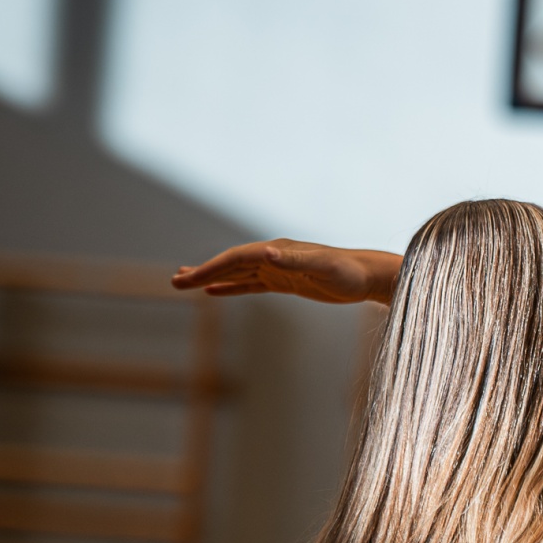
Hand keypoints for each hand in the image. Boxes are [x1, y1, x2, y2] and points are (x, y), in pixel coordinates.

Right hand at [171, 239, 394, 302]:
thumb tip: (268, 252)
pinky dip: (231, 287)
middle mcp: (273, 256)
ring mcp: (278, 268)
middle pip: (229, 263)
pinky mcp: (285, 281)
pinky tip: (215, 292)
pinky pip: (251, 285)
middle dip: (202, 272)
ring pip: (236, 273)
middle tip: (175, 282)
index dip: (211, 268)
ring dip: (211, 277)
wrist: (367, 276)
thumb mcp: (323, 267)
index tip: (189, 280)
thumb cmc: (348, 272)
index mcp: (277, 251)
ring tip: (184, 282)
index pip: (236, 258)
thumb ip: (296, 260)